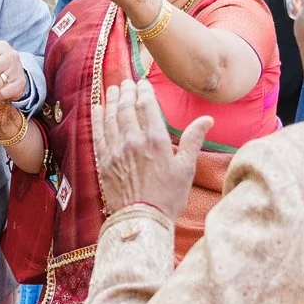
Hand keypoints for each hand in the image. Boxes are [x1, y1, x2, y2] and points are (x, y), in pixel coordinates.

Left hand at [93, 77, 206, 217]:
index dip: (144, 92)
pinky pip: (98, 134)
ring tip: (114, 90)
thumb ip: (193, 140)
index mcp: (155, 140)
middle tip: (126, 82)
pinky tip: (97, 108)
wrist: (142, 221)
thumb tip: (207, 119)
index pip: (147, 106)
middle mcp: (133, 141)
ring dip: (112, 101)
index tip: (143, 83)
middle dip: (127, 92)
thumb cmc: (168, 197)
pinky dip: (97, 119)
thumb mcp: (186, 168)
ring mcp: (115, 151)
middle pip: (127, 108)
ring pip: (111, 117)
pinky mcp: (103, 162)